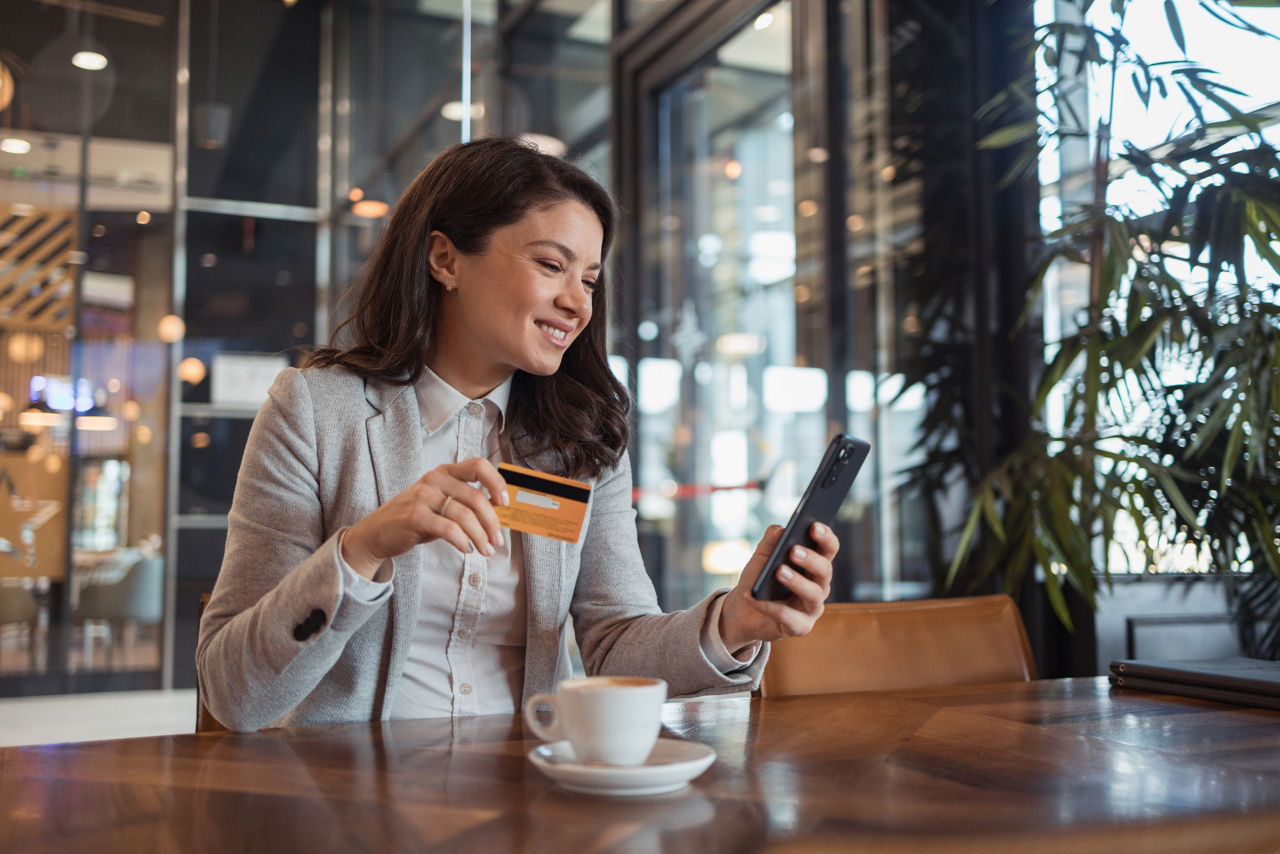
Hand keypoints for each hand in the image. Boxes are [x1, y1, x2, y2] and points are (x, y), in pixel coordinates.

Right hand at [341, 457, 508, 578]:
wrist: (377, 532)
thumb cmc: (416, 518)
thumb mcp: (440, 504)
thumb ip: (465, 505)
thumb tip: (499, 515)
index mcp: (444, 472)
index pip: (478, 466)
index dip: (497, 482)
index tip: (505, 502)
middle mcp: (434, 480)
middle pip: (476, 497)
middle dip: (492, 522)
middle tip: (497, 541)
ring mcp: (423, 496)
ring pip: (465, 516)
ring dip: (480, 537)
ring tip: (485, 550)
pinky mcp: (415, 516)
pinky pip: (449, 529)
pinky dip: (463, 541)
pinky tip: (467, 549)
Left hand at [718, 522, 838, 651]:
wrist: (743, 610)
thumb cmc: (759, 580)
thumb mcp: (761, 557)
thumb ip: (770, 542)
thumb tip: (780, 529)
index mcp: (814, 565)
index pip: (828, 548)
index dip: (825, 537)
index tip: (813, 525)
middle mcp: (819, 585)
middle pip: (825, 571)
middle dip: (811, 559)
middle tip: (793, 550)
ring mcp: (812, 608)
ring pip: (814, 594)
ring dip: (797, 581)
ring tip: (779, 571)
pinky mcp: (800, 627)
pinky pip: (789, 617)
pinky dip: (771, 607)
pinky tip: (755, 598)